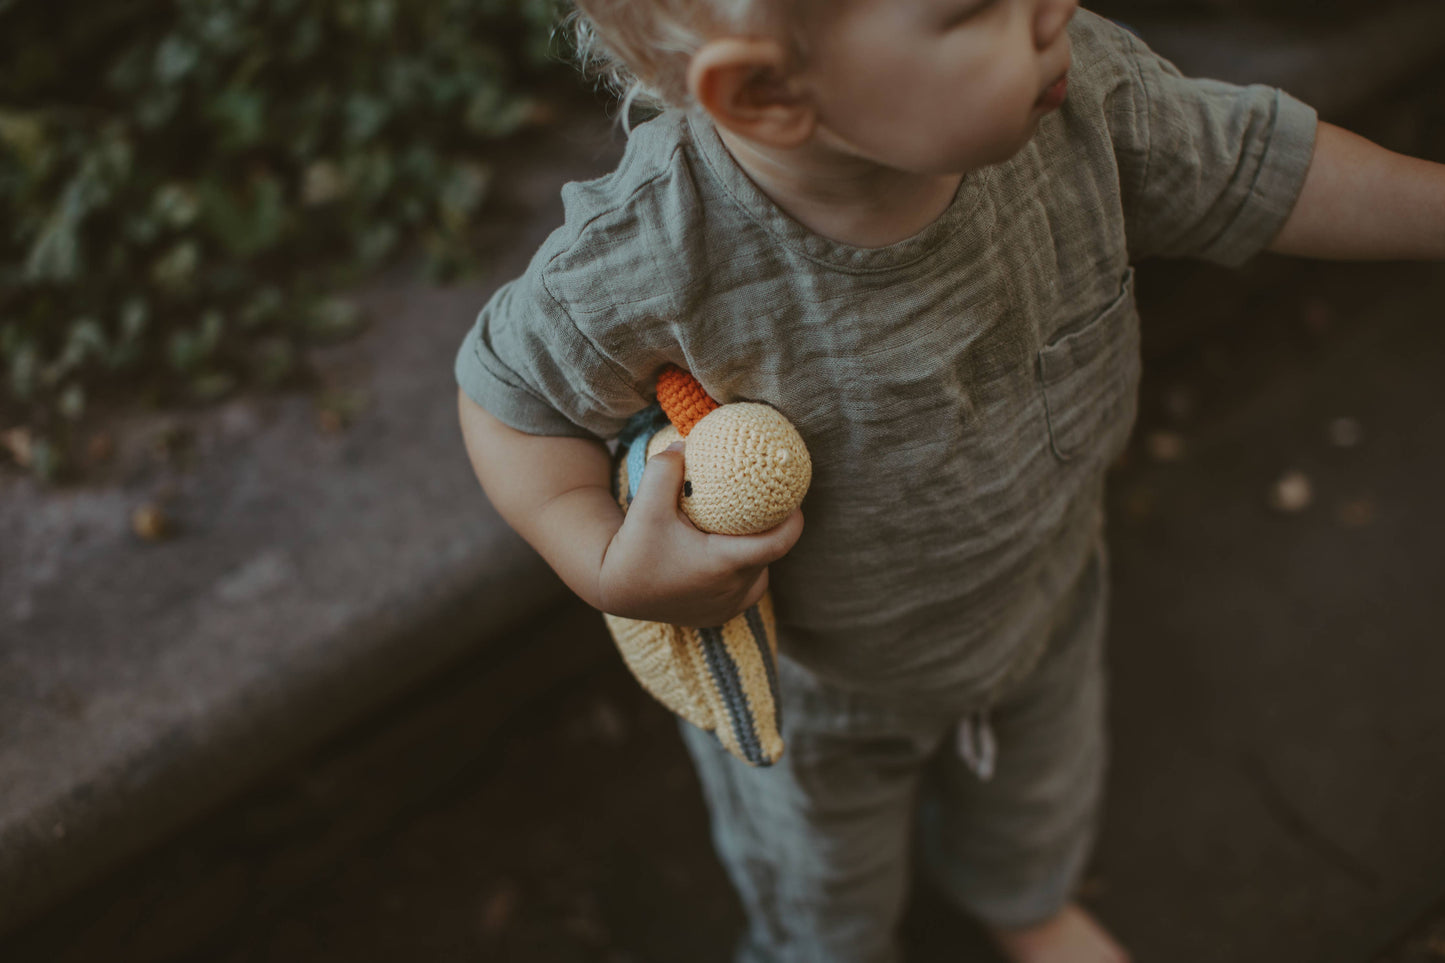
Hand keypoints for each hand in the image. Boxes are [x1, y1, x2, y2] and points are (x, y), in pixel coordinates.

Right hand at [597, 445, 803, 627]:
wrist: (613, 590)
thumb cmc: (632, 550)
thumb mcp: (645, 507)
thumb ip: (665, 471)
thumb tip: (686, 445)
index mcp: (723, 565)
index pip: (779, 543)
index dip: (793, 520)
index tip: (792, 498)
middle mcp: (731, 591)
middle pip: (768, 555)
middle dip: (770, 529)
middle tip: (767, 503)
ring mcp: (727, 608)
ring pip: (759, 573)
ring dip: (756, 551)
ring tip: (747, 525)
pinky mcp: (719, 616)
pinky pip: (746, 588)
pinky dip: (744, 569)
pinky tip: (730, 551)